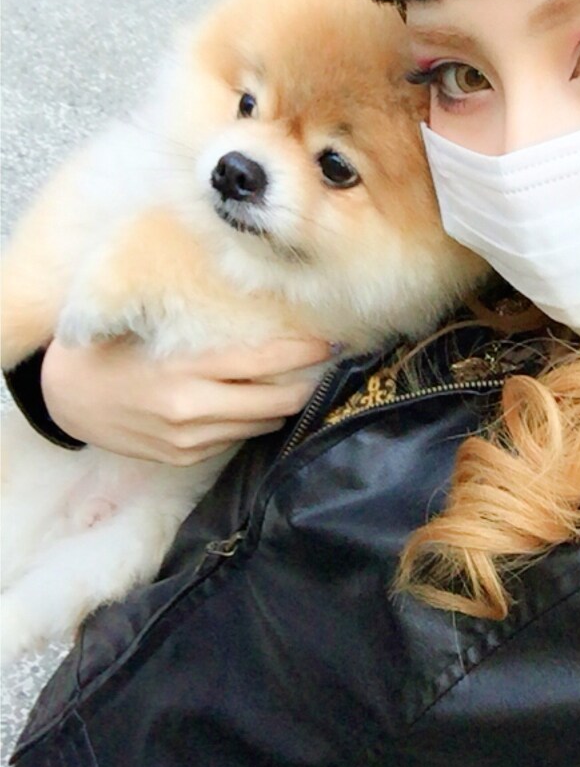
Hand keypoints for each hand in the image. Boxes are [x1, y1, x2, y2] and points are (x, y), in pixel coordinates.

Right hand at [40, 336, 332, 464]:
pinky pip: (236, 438)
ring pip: (262, 423)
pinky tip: (254, 399)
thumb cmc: (108, 350)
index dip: (302, 353)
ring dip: (284, 403)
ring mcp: (189, 441)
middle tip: (326, 364)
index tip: (329, 342)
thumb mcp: (144, 327)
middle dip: (306, 384)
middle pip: (275, 400)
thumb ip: (196, 327)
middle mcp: (191, 411)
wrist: (64, 400)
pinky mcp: (185, 458)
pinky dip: (252, 419)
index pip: (261, 361)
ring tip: (299, 379)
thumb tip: (257, 307)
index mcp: (184, 371)